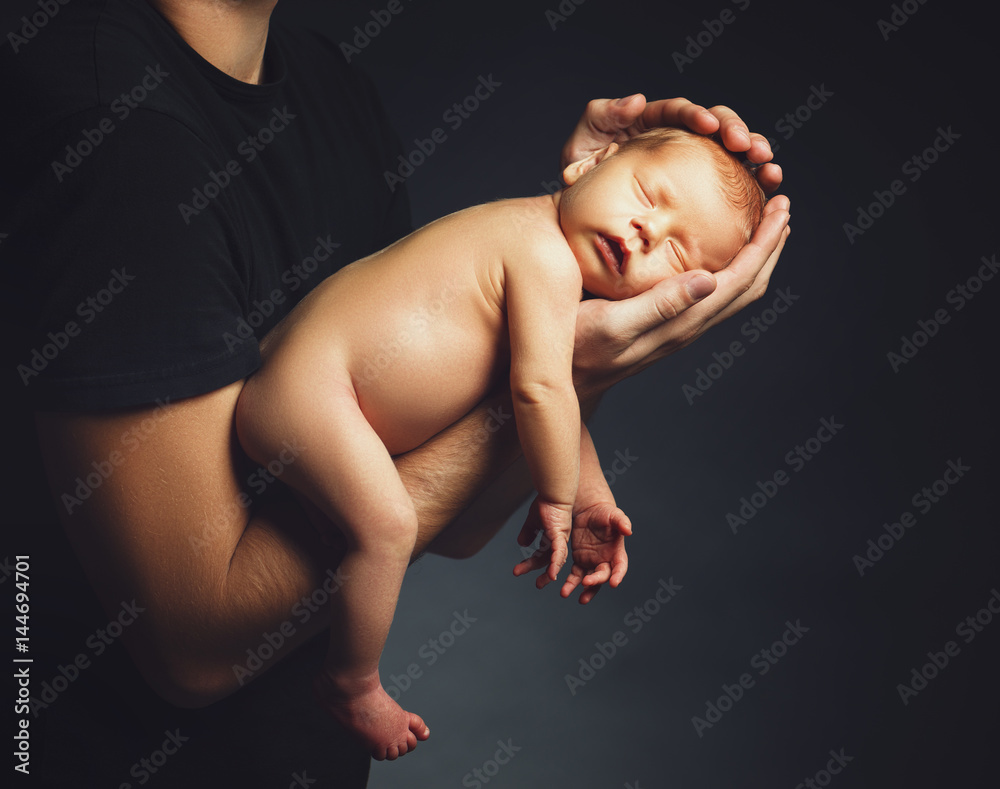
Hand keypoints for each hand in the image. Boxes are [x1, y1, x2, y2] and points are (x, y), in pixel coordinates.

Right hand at [512, 497, 572, 586]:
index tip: (518, 570)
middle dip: (542, 573)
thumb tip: (522, 544)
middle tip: (537, 585)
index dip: (531, 563)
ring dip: (548, 572)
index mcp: (552, 537)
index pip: (541, 554)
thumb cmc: (546, 502)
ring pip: (556, 560)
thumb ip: (528, 532)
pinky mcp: (560, 535)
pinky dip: (555, 564)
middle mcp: (558, 540)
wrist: (553, 491)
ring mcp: (561, 538)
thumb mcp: (533, 520)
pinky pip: (559, 553)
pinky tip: (552, 574)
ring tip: (541, 583)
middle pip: (550, 561)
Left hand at [560, 94, 780, 192]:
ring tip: (768, 166)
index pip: (681, 112)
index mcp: (652, 122)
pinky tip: (768, 188)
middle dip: (736, 131)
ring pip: (731, 149)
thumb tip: (637, 100)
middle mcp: (678, 137)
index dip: (699, 115)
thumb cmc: (579, 178)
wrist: (580, 216)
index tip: (710, 125)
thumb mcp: (579, 145)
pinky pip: (731, 181)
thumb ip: (602, 117)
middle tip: (748, 147)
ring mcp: (693, 161)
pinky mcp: (702, 187)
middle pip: (716, 124)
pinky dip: (752, 182)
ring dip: (754, 153)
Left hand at [560, 503, 631, 604]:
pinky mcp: (580, 561)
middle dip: (596, 581)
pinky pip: (575, 575)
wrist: (589, 512)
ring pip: (590, 580)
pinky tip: (566, 591)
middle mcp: (606, 560)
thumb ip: (621, 522)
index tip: (614, 583)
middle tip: (586, 582)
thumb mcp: (614, 515)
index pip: (620, 566)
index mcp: (616, 552)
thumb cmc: (605, 513)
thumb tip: (628, 530)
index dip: (618, 575)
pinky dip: (571, 584)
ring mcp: (592, 562)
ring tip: (580, 599)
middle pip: (603, 575)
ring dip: (585, 590)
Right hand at [573, 195, 790, 398]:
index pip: (740, 280)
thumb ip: (660, 305)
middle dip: (770, 246)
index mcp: (683, 322)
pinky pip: (714, 294)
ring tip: (761, 224)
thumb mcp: (612, 323)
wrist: (564, 382)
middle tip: (781, 206)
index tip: (781, 208)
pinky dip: (730, 266)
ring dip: (754, 256)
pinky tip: (718, 249)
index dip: (765, 244)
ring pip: (734, 292)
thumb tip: (709, 280)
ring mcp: (680, 327)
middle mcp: (689, 325)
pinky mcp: (668, 324)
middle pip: (748, 286)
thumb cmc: (576, 348)